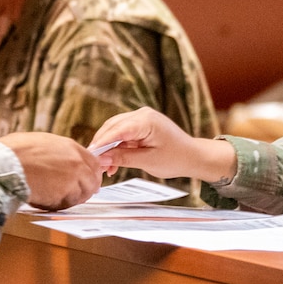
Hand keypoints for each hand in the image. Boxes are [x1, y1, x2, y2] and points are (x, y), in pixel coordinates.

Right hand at [0, 133, 101, 208]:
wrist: (5, 164)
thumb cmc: (13, 152)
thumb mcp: (39, 143)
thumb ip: (55, 152)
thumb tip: (56, 159)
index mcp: (69, 146)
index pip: (92, 162)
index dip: (90, 174)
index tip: (87, 181)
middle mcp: (75, 161)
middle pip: (92, 180)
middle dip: (87, 189)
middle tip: (80, 195)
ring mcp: (72, 178)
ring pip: (82, 194)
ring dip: (72, 199)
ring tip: (56, 199)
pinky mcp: (64, 193)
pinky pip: (67, 204)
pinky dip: (59, 205)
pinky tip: (46, 201)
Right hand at [89, 109, 236, 183]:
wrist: (192, 156)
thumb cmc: (176, 158)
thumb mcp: (148, 161)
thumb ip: (123, 158)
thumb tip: (101, 158)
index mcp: (146, 120)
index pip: (117, 130)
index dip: (101, 142)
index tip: (90, 155)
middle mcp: (142, 114)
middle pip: (112, 127)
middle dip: (102, 146)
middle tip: (94, 165)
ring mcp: (141, 118)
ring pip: (115, 131)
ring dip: (108, 148)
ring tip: (104, 168)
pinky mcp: (140, 125)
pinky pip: (122, 135)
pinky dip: (116, 148)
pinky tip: (113, 164)